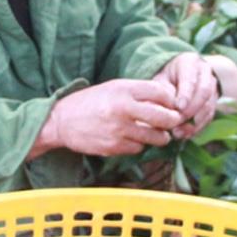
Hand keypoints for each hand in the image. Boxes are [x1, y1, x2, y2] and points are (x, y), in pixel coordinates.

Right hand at [32, 79, 182, 157]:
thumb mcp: (114, 88)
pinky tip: (133, 139)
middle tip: (174, 122)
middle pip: (163, 117)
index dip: (171, 100)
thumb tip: (169, 100)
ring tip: (159, 134)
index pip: (161, 93)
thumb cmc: (92, 102)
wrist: (61, 121)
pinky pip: (138, 148)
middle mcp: (122, 108)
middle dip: (173, 121)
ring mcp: (118, 129)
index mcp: (123, 89)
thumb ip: (139, 93)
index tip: (173, 105)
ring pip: (154, 137)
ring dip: (160, 136)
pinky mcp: (113, 147)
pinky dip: (139, 145)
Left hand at [153, 53, 218, 139]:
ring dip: (194, 122)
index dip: (186, 94)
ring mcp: (212, 87)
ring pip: (208, 105)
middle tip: (178, 122)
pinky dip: (198, 127)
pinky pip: (209, 116)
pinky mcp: (213, 102)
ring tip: (179, 133)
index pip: (191, 78)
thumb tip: (163, 108)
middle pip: (204, 92)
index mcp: (190, 62)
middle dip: (192, 110)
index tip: (179, 107)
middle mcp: (205, 73)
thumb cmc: (167, 78)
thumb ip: (161, 90)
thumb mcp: (160, 78)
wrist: (181, 76)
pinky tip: (186, 135)